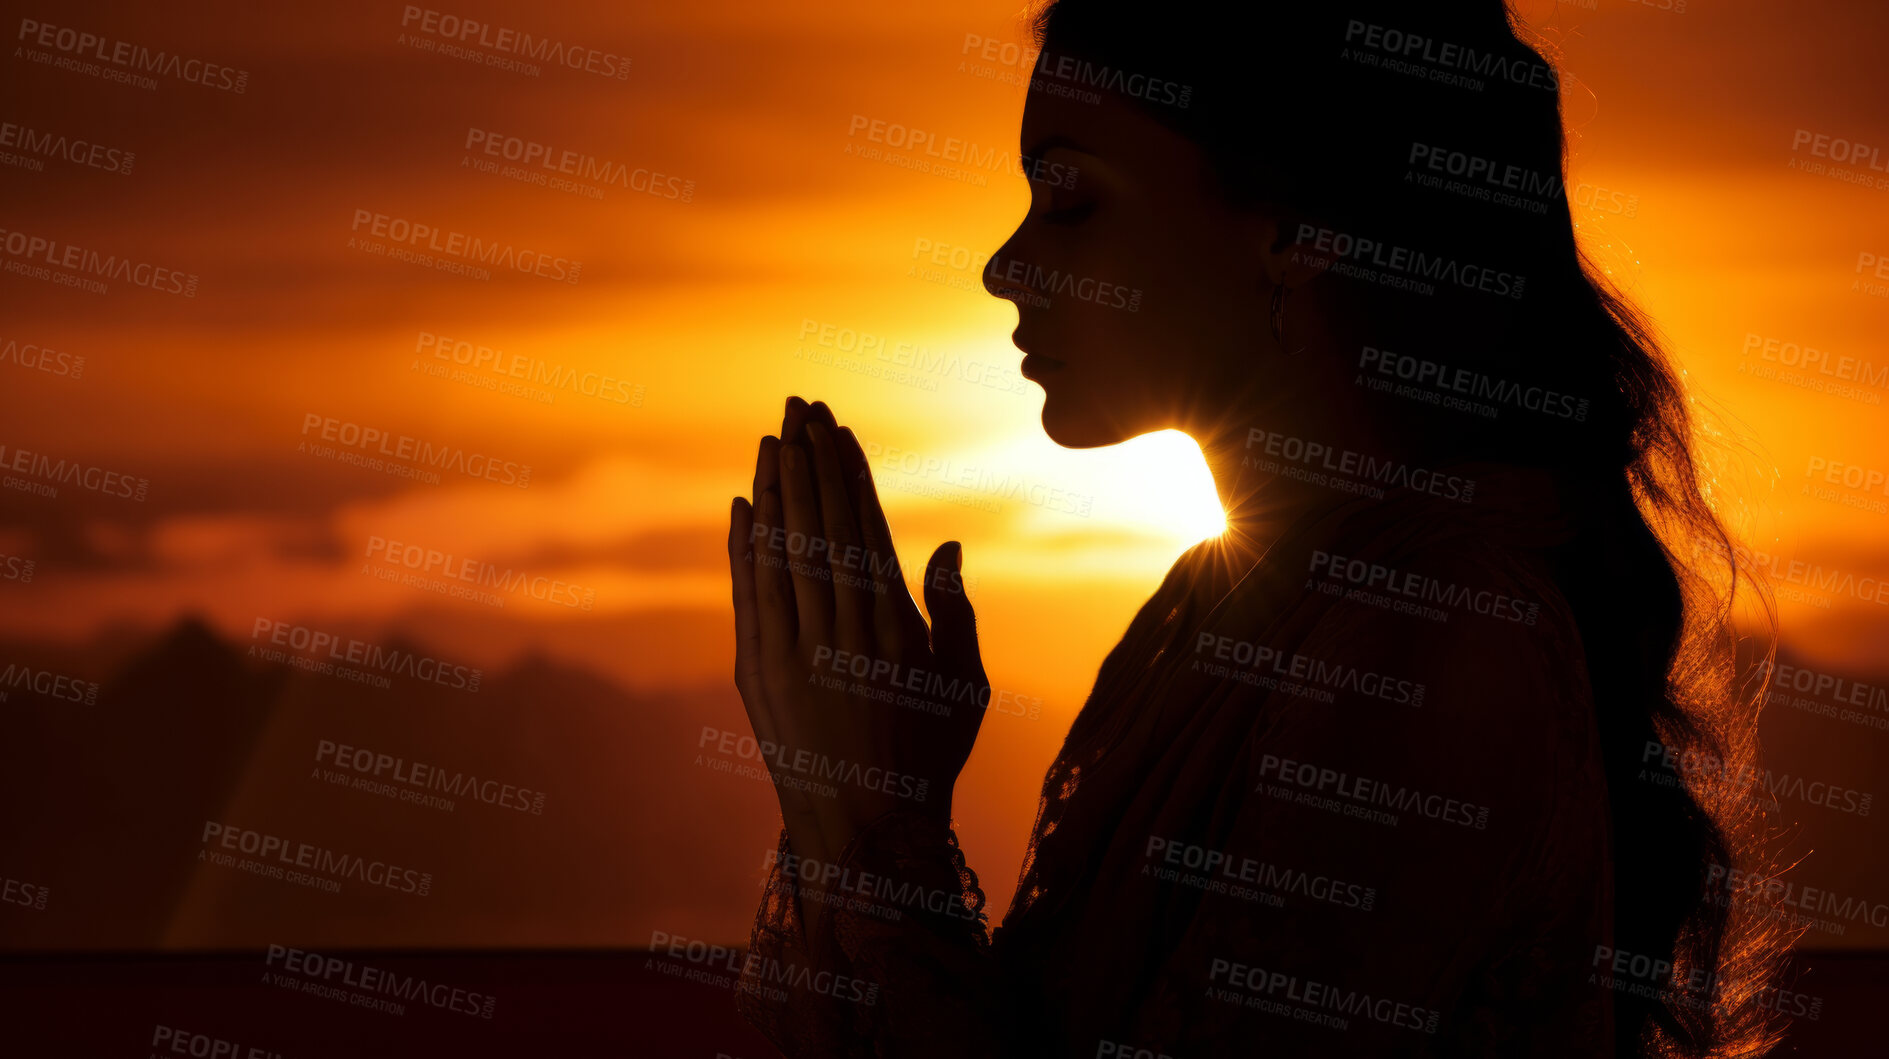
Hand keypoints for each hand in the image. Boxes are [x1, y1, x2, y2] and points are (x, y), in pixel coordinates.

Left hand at [727, 398, 989, 862]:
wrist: (866, 831)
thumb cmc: (929, 755)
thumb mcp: (965, 686)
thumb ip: (956, 613)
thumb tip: (948, 545)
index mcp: (895, 629)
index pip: (866, 529)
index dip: (850, 475)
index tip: (840, 431)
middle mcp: (841, 632)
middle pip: (821, 526)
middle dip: (810, 461)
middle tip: (801, 407)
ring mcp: (793, 653)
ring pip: (782, 552)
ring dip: (776, 489)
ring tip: (772, 437)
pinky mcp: (758, 675)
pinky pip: (750, 596)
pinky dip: (745, 549)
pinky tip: (745, 506)